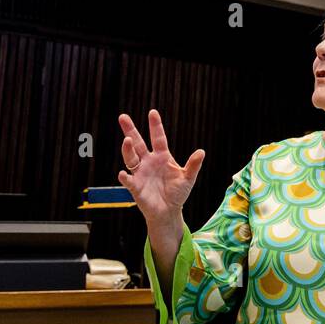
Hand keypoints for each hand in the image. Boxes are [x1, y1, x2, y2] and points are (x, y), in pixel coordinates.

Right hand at [117, 110, 204, 231]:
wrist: (168, 211)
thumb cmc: (177, 193)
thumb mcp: (188, 178)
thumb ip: (193, 165)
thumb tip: (201, 151)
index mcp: (162, 157)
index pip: (158, 138)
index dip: (155, 126)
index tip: (152, 112)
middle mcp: (149, 162)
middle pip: (138, 143)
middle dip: (130, 130)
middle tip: (123, 116)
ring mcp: (140, 173)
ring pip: (131, 158)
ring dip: (128, 149)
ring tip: (127, 140)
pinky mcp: (136, 186)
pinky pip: (128, 180)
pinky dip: (125, 177)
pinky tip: (123, 173)